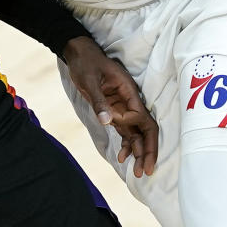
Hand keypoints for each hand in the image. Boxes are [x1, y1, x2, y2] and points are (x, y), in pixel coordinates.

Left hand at [62, 36, 158, 177]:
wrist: (78, 54)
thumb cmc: (86, 63)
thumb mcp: (89, 80)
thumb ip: (99, 101)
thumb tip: (108, 121)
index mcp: (129, 91)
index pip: (140, 116)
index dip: (133, 126)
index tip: (114, 123)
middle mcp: (130, 101)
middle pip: (146, 128)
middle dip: (147, 149)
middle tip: (146, 170)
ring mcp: (123, 107)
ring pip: (136, 132)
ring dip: (138, 151)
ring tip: (137, 172)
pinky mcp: (114, 111)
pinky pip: (124, 130)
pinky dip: (125, 144)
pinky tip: (122, 158)